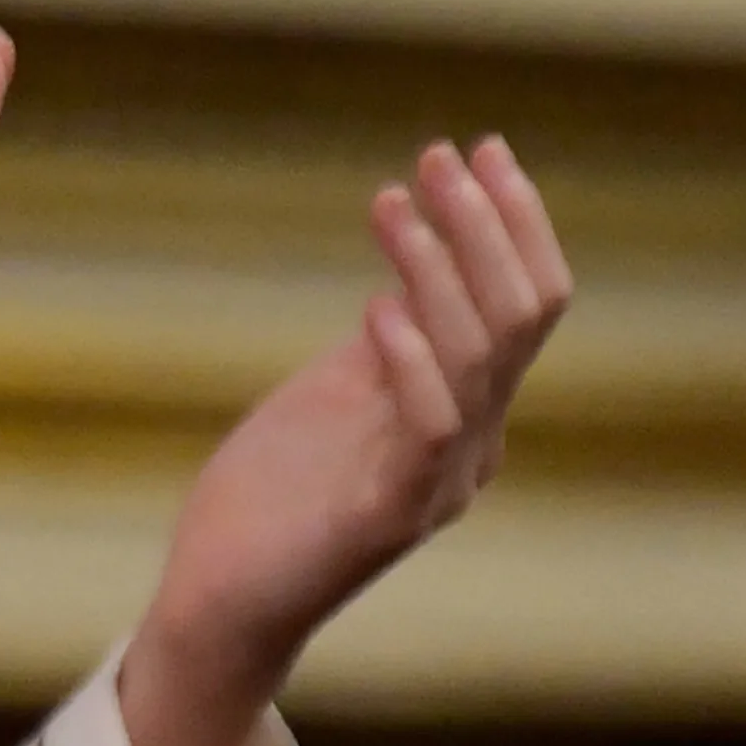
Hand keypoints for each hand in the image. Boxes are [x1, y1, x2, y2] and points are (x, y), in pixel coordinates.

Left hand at [121, 138, 570, 745]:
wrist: (220, 597)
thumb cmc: (274, 495)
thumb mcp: (336, 396)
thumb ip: (384, 343)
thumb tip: (410, 266)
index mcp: (463, 412)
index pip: (525, 304)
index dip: (512, 224)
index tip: (478, 148)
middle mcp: (469, 444)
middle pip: (519, 318)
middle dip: (486, 227)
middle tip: (442, 155)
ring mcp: (434, 483)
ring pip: (480, 359)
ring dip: (438, 267)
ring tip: (393, 198)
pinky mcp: (383, 518)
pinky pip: (426, 432)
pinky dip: (411, 363)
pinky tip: (377, 310)